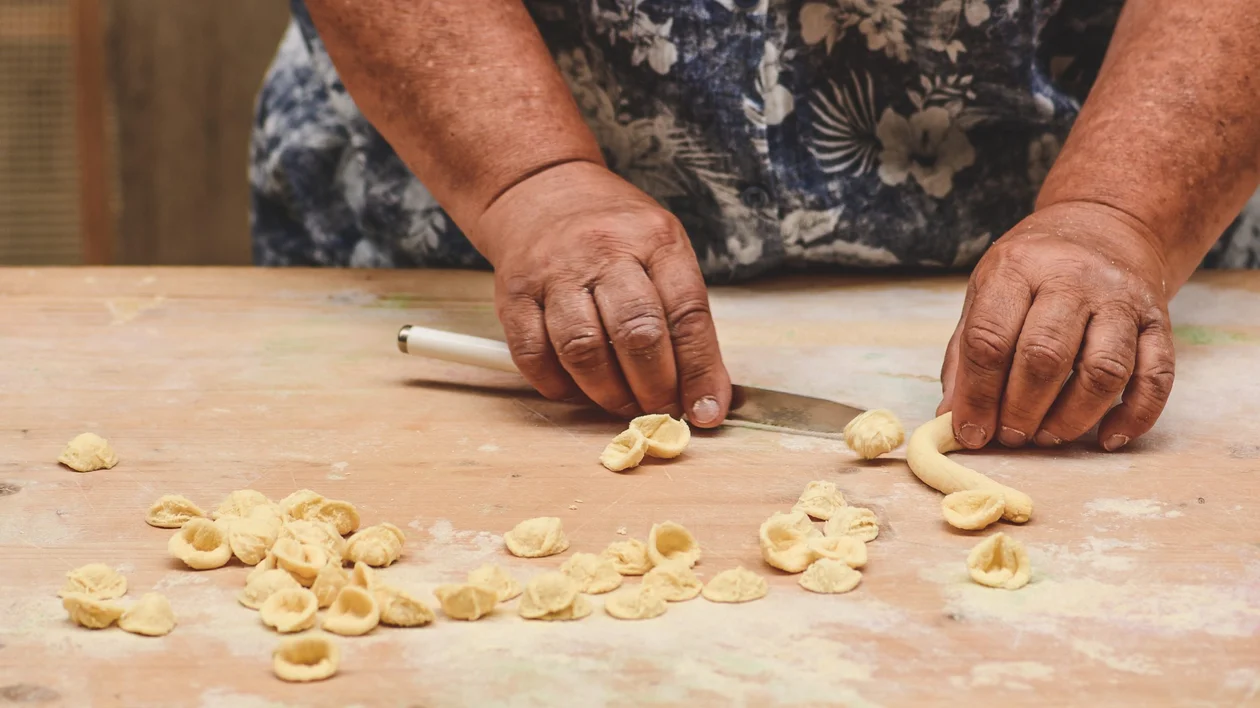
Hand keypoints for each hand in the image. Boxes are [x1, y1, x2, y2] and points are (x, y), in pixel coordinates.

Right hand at [473, 161, 731, 425]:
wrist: (540, 191)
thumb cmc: (613, 233)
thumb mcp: (663, 252)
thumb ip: (684, 318)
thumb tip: (705, 395)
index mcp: (654, 239)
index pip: (687, 313)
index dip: (699, 371)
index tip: (706, 411)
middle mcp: (604, 250)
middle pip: (636, 333)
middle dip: (654, 388)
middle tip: (661, 410)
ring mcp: (554, 272)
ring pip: (583, 350)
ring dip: (607, 393)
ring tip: (622, 403)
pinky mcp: (515, 295)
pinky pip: (534, 355)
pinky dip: (559, 386)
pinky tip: (577, 389)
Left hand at [938, 201, 1175, 450]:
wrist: (1105, 226)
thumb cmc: (1033, 272)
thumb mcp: (985, 293)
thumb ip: (965, 355)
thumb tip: (953, 420)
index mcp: (1017, 269)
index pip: (990, 339)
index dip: (978, 396)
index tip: (971, 432)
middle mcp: (1073, 278)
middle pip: (1045, 357)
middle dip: (1022, 410)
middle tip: (1011, 436)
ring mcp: (1121, 299)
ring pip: (1104, 370)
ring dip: (1073, 417)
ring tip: (1047, 436)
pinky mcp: (1159, 321)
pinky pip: (1156, 376)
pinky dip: (1135, 416)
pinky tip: (1108, 438)